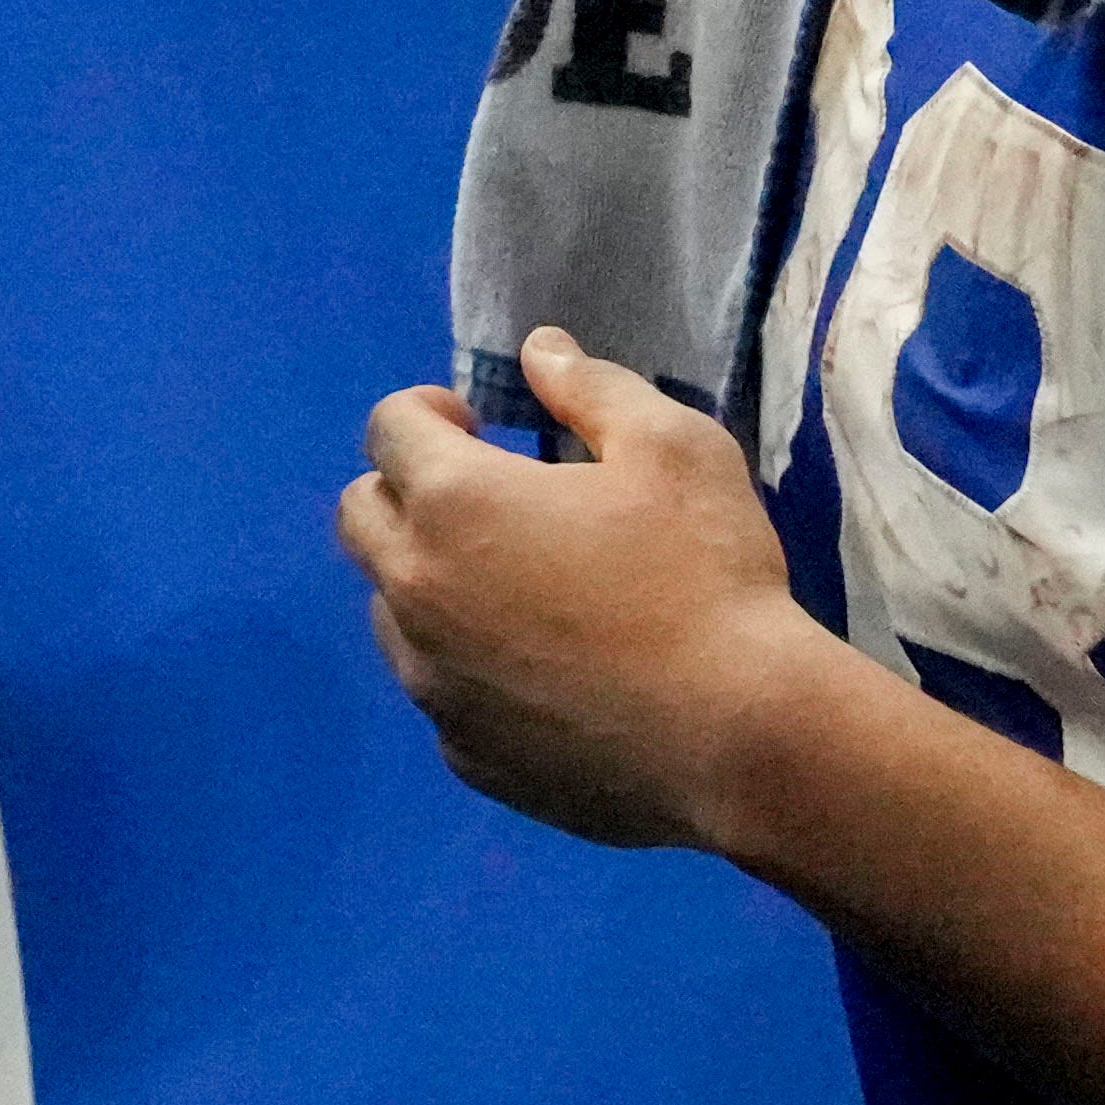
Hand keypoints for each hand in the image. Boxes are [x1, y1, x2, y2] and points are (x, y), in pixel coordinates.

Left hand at [336, 327, 862, 855]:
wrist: (742, 739)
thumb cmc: (707, 576)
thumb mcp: (672, 448)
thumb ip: (592, 387)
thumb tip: (539, 350)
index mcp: (453, 502)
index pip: (387, 429)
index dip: (427, 412)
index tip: (477, 424)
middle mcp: (417, 590)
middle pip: (361, 517)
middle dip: (405, 490)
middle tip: (484, 498)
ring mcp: (434, 684)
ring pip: (391, 611)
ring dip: (429, 582)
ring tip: (515, 588)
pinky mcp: (465, 755)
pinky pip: (440, 691)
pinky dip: (468, 667)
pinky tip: (544, 673)